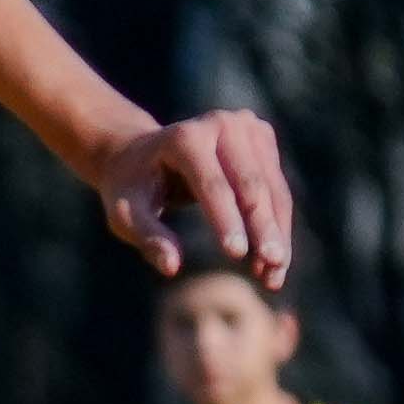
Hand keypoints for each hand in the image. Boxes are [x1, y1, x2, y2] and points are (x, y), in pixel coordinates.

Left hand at [90, 108, 295, 284]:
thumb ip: (148, 237)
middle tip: (271, 272)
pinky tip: (273, 262)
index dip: (226, 220)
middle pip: (250, 185)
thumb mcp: (126, 214)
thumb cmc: (131, 188)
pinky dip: (277, 226)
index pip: (212, 184)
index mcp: (184, 137)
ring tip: (273, 278)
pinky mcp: (262, 139)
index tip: (237, 255)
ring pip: (272, 189)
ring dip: (276, 235)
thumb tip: (171, 267)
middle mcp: (220, 125)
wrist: (142, 154)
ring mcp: (246, 127)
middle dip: (263, 230)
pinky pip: (277, 189)